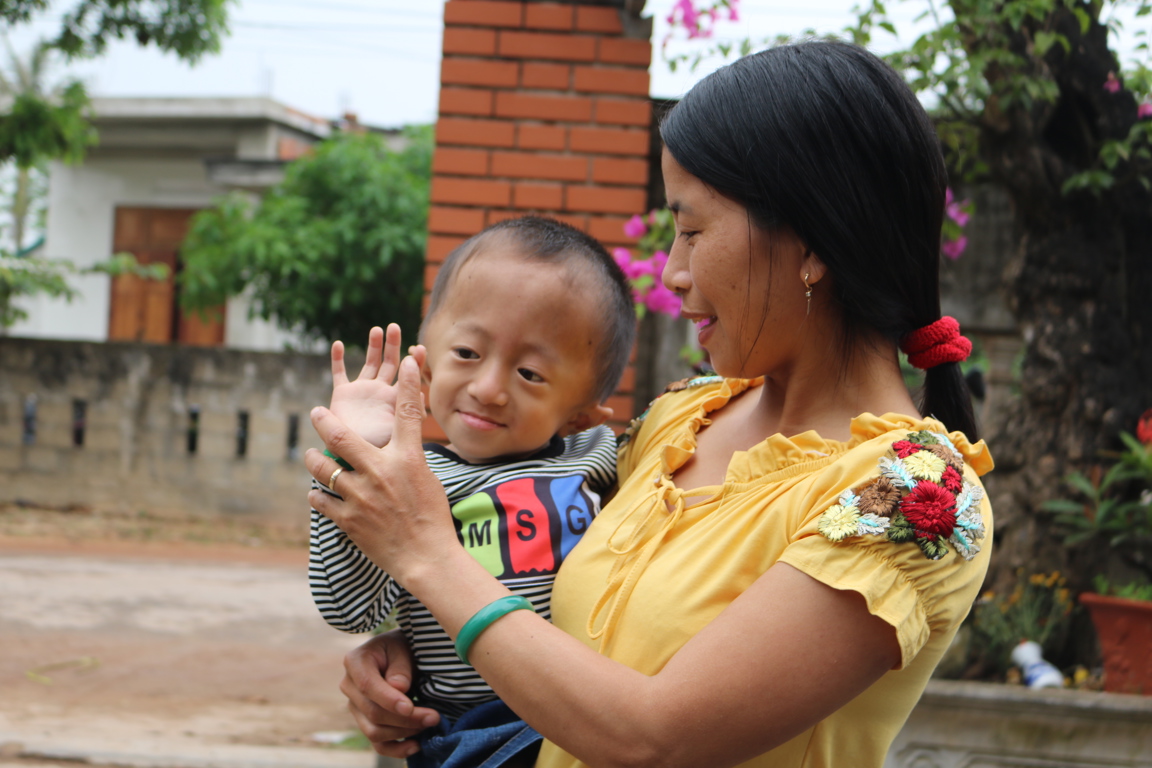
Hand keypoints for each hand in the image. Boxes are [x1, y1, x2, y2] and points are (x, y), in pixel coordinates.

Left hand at [308, 354, 459, 586]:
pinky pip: (321, 500)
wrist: (427, 558)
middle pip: (342, 437)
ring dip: (314, 460)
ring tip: (310, 456)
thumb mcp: (428, 479)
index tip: (407, 361)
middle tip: (316, 412)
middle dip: (324, 420)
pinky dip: (317, 495)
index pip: (409, 413)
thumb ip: (409, 458)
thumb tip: (404, 443)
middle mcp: (382, 473)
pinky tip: (316, 492)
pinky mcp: (349, 520)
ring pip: (324, 468)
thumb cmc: (432, 518)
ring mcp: (362, 497)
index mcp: (408, 460)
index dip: (409, 384)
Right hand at [329, 324, 426, 448]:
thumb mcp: (402, 434)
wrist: (356, 464)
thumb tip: (423, 394)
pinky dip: (338, 359)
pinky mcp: (343, 395)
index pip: (408, 376)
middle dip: (392, 345)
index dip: (414, 362)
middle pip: (389, 363)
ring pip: (369, 363)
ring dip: (373, 346)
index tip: (418, 347)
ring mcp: (363, 391)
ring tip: (377, 330)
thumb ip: (412, 415)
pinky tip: (338, 344)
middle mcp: (381, 392)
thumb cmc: (382, 454)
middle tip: (394, 327)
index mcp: (396, 400)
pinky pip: (340, 374)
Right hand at [340, 630, 441, 756]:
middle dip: (406, 719)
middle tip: (434, 717)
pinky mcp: (366, 722)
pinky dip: (396, 749)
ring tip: (430, 723)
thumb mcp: (402, 646)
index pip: (368, 686)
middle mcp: (349, 687)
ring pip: (375, 731)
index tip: (410, 707)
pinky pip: (377, 744)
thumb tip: (399, 688)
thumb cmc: (400, 647)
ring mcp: (356, 708)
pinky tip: (416, 745)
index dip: (388, 700)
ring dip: (404, 732)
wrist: (397, 653)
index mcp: (355, 662)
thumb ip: (400, 666)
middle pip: (373, 713)